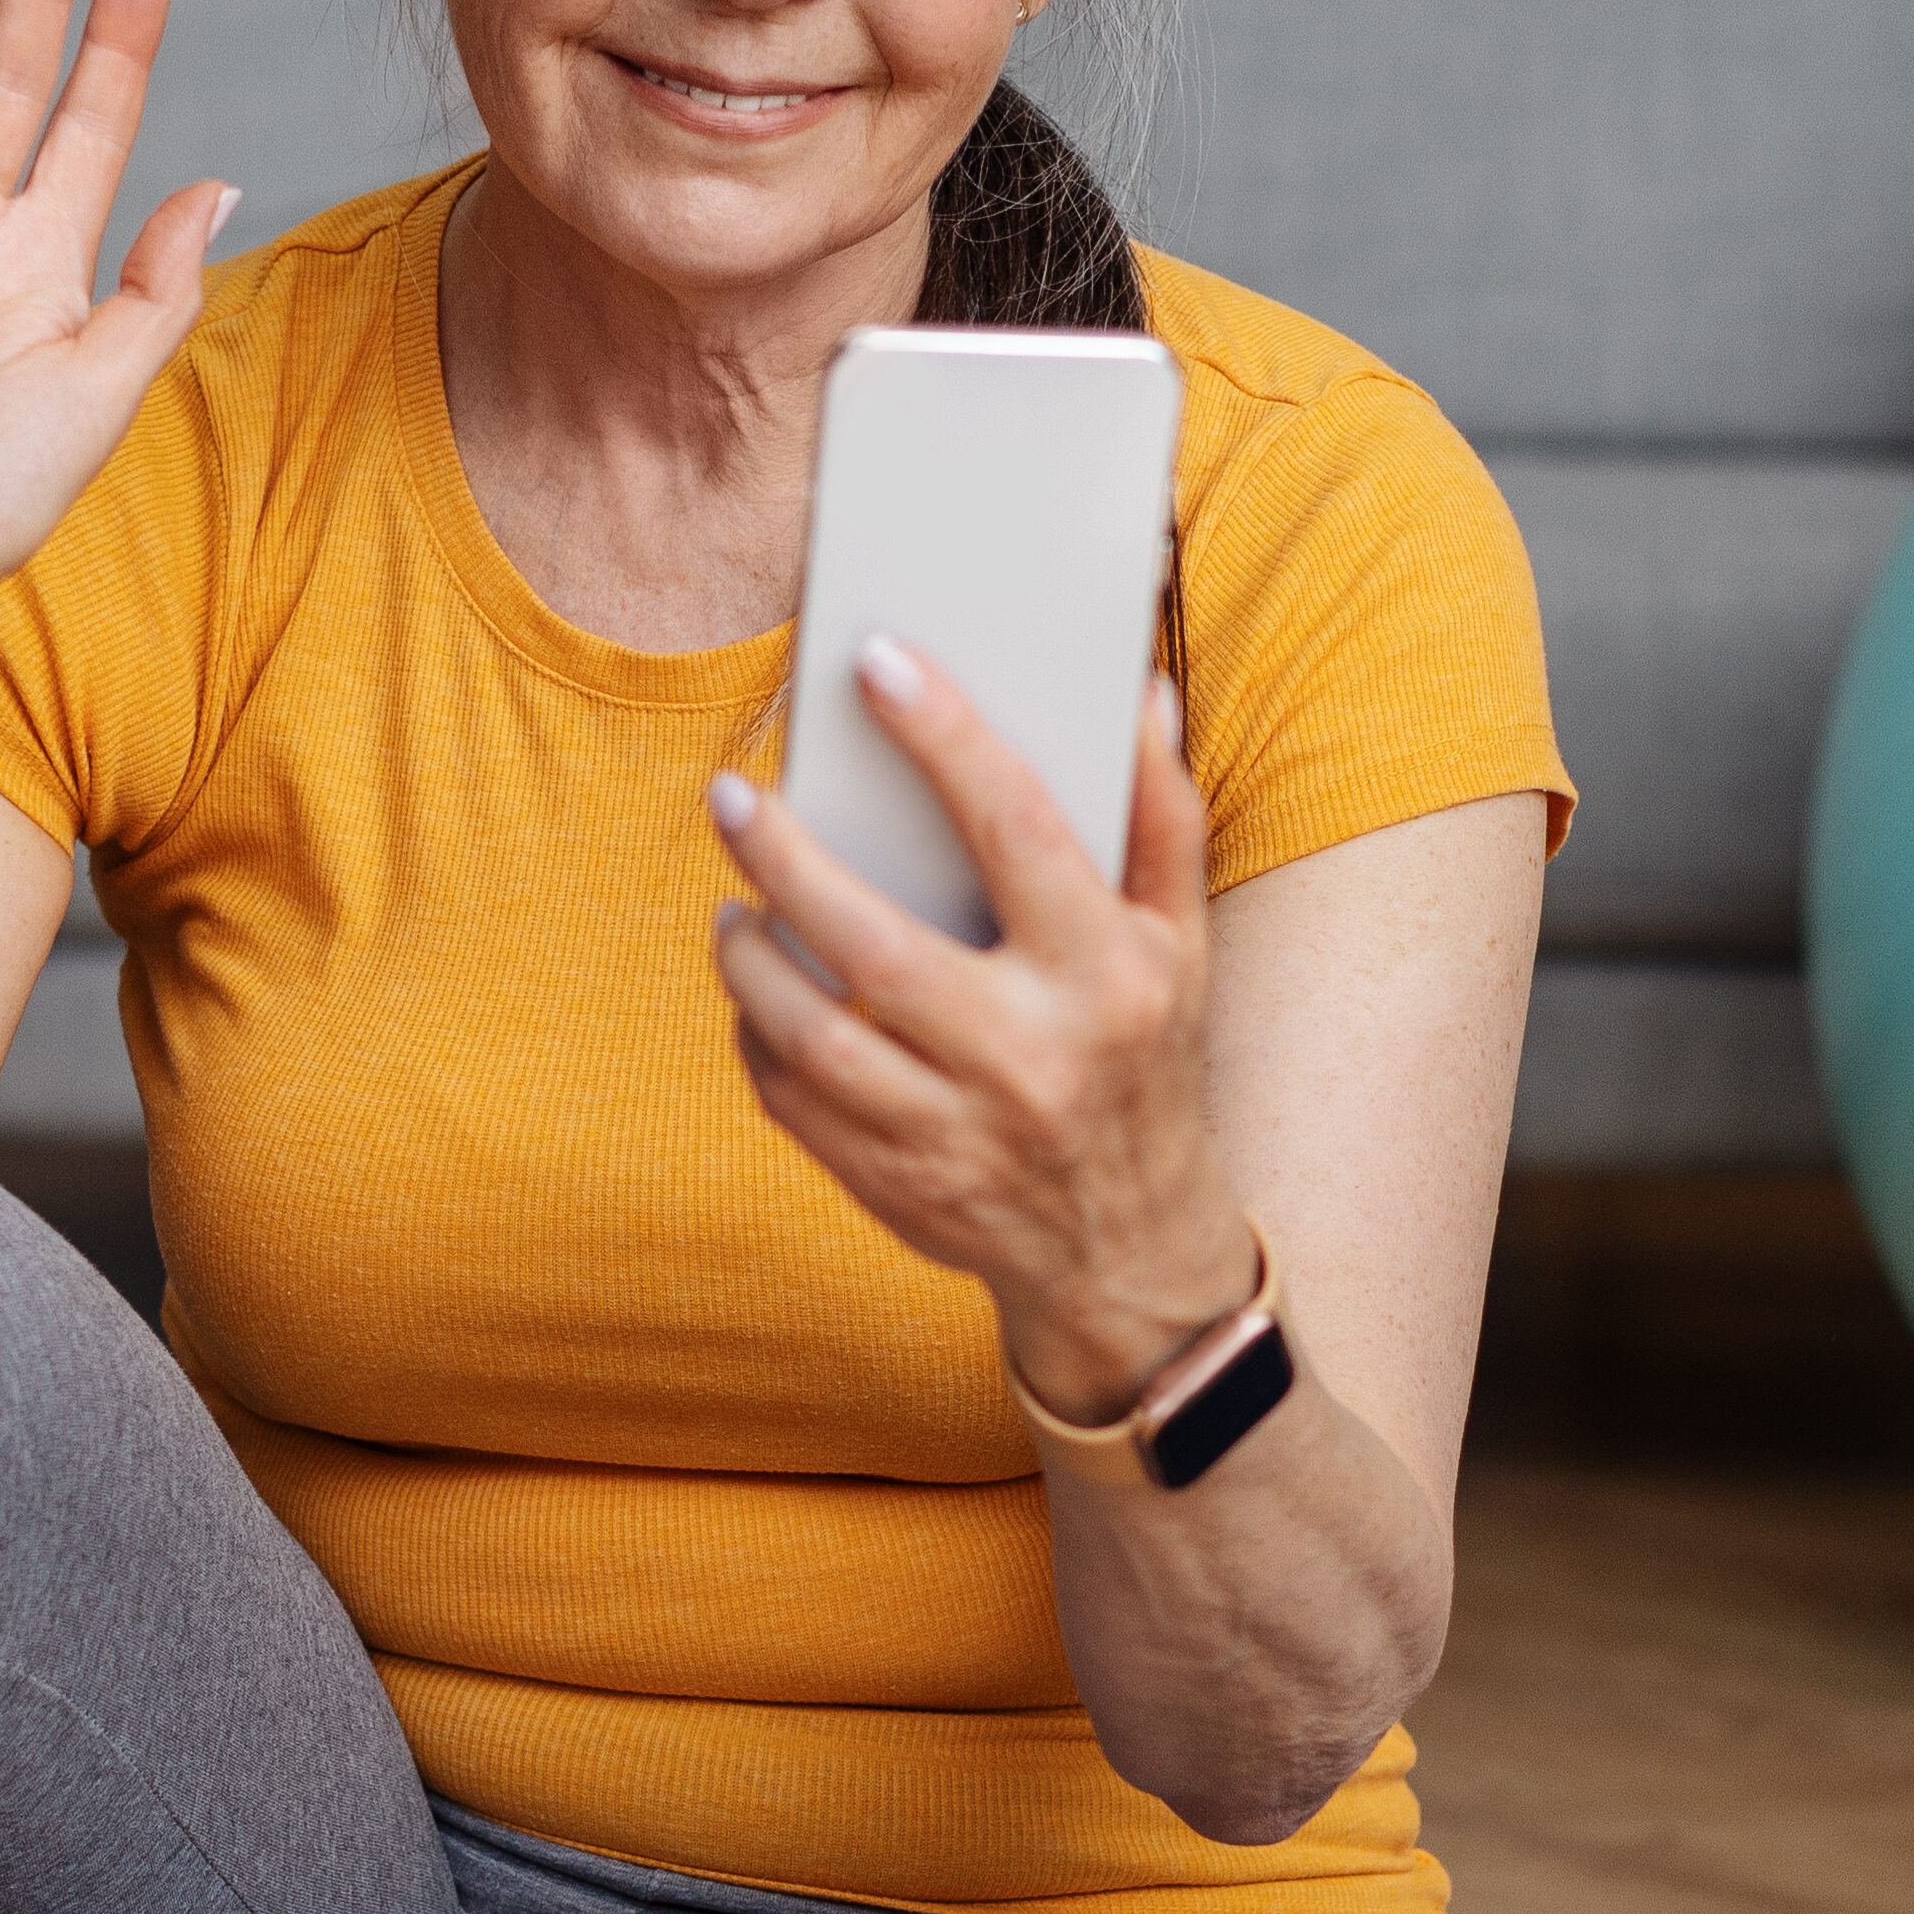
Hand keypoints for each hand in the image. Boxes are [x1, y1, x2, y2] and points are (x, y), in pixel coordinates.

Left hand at [707, 648, 1258, 1413]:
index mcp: (1108, 977)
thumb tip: (1134, 687)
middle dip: (785, 859)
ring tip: (733, 906)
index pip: (1018, 829)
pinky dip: (757, 1037)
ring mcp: (957, 1133)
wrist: (1130, 1251)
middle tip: (733, 795)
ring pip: (810, 1034)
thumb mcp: (1180, 945)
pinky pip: (792, 1101)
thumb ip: (1160, 816)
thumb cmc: (1146, 1061)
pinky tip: (756, 992)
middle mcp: (1032, 1057)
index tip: (876, 663)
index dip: (945, 736)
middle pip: (873, 944)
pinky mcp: (898, 1185)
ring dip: (749, 958)